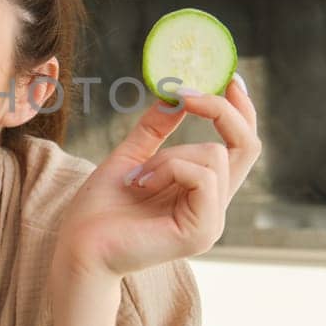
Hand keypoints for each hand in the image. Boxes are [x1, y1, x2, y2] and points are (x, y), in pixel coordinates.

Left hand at [55, 76, 260, 279]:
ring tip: (137, 176)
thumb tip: (176, 95)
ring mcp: (211, 222)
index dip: (240, 110)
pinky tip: (141, 185)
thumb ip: (155, 130)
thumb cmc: (98, 210)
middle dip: (221, 110)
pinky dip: (168, 169)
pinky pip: (202, 176)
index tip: (229, 77)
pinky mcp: (201, 232)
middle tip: (187, 93)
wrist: (77, 247)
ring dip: (169, 155)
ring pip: (214, 155)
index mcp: (202, 191)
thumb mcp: (130, 156)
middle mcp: (214, 207)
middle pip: (247, 145)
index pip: (241, 146)